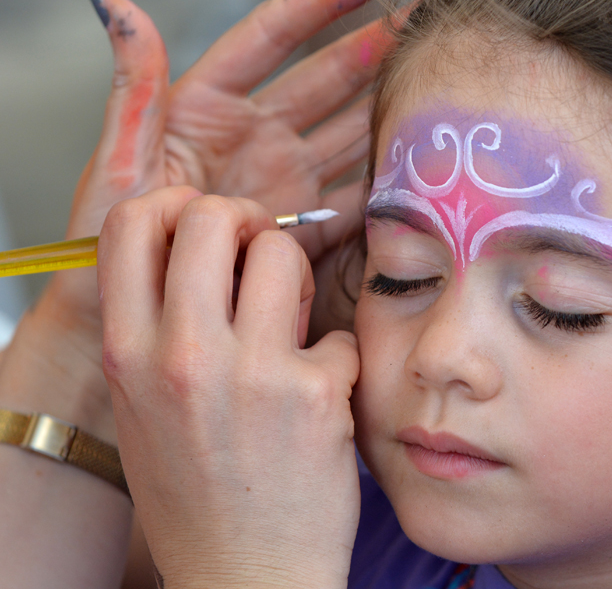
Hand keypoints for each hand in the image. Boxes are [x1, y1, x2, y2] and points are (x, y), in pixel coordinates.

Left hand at [0, 0, 393, 436]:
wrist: (118, 329)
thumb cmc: (104, 248)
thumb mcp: (117, 167)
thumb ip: (134, 90)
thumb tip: (118, 2)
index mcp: (207, 107)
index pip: (276, 36)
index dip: (327, 0)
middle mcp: (253, 137)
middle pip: (328, 79)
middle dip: (379, 48)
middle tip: (432, 24)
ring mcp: (283, 183)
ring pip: (349, 132)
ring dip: (392, 110)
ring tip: (440, 86)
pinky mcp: (302, 229)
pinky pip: (353, 199)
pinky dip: (386, 186)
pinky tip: (421, 170)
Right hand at [99, 188, 360, 588]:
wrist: (244, 577)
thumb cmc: (196, 494)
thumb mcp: (144, 407)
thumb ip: (157, 328)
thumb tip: (198, 251)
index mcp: (128, 354)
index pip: (130, 223)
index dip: (174, 207)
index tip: (205, 229)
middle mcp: (181, 355)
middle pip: (210, 214)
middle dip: (245, 222)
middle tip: (260, 257)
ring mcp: (250, 372)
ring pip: (282, 250)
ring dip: (295, 277)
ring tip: (293, 326)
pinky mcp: (315, 394)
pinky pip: (337, 330)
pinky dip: (338, 355)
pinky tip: (325, 392)